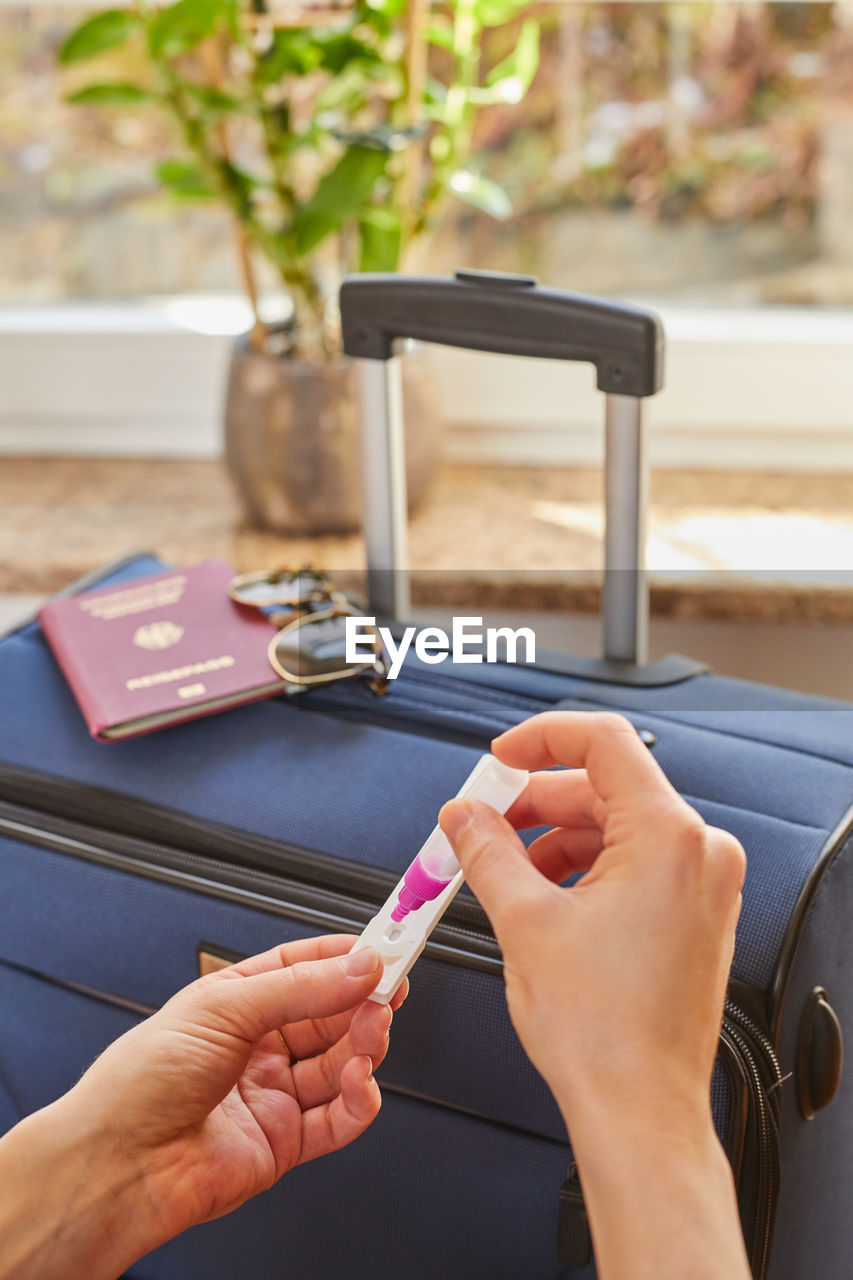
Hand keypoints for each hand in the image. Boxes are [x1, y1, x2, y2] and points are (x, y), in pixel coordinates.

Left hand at [0, 934, 405, 1279]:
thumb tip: (359, 966)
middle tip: (392, 988)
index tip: (386, 947)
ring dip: (364, 1045)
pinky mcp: (284, 1142)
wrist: (117, 1165)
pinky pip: (337, 1118)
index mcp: (236, 1002)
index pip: (304, 968)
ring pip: (340, 1063)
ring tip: (373, 1031)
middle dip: (363, 1000)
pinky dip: (359, 1101)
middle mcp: (257, 1046)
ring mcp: (271, 1094)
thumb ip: (300, 989)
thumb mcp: (224, 1009)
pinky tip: (360, 1084)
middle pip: (329, 1015)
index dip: (346, 958)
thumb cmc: (141, 1081)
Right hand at [439, 712, 749, 1279]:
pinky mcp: (695, 915)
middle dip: (536, 801)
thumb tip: (464, 816)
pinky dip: (585, 868)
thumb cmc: (603, 1034)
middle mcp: (699, 853)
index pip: (604, 743)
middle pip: (606, 788)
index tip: (501, 757)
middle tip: (483, 820)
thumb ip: (487, 850)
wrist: (640, 1111)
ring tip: (507, 870)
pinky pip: (636, 864)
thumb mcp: (524, 921)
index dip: (541, 739)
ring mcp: (703, 885)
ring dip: (556, 838)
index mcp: (668, 838)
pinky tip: (542, 895)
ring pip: (618, 828)